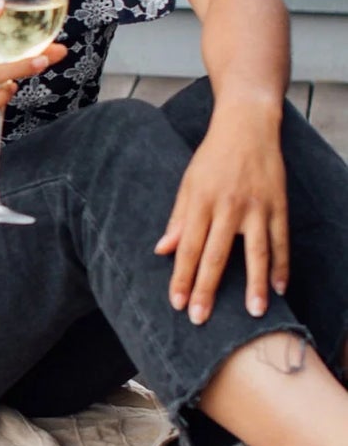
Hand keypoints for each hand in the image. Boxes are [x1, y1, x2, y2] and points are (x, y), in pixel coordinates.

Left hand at [154, 108, 287, 324]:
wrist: (246, 127)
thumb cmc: (212, 158)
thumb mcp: (188, 183)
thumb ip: (178, 219)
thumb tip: (162, 250)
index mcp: (200, 202)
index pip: (188, 247)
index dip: (182, 277)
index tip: (177, 303)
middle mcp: (228, 206)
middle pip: (216, 255)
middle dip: (207, 289)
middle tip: (201, 318)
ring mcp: (256, 207)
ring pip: (256, 252)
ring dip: (254, 284)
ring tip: (253, 313)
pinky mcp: (278, 205)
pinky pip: (281, 241)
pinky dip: (282, 265)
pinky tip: (280, 288)